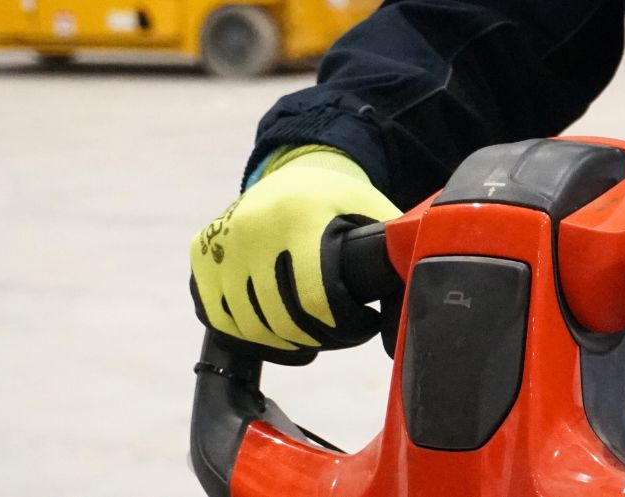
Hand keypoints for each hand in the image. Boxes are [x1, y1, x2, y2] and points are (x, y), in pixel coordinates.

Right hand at [189, 146, 401, 363]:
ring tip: (316, 333)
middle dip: (321, 337)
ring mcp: (220, 244)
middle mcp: (251, 230)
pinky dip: (250, 335)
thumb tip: (423, 293)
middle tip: (345, 332)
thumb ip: (396, 248)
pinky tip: (279, 332)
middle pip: (282, 318)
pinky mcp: (201, 257)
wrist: (291, 170)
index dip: (344, 326)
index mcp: (298, 218)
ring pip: (249, 325)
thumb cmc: (340, 199)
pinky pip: (219, 317)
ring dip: (286, 342)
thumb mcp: (374, 212)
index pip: (315, 298)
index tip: (365, 324)